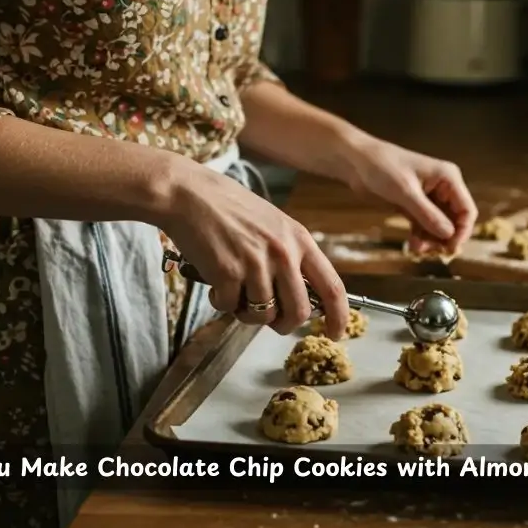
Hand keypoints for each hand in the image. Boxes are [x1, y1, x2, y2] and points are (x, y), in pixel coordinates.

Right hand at [160, 164, 348, 338]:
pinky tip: (215, 284)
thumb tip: (301, 294)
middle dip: (285, 324)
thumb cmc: (229, 207)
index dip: (338, 317)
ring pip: (264, 315)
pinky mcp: (228, 273)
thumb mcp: (274, 224)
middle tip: (271, 320)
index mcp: (300, 240)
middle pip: (299, 311)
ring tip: (235, 292)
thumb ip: (290, 256)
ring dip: (247, 312)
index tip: (336, 333)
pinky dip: (222, 303)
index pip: (333, 287)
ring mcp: (256, 264)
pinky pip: (231, 308)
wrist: (188, 194)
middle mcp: (283, 253)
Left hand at [343, 137, 477, 254]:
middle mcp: (442, 188)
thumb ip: (427, 214)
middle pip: (455, 220)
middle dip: (445, 238)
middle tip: (431, 252)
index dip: (462, 231)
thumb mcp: (405, 192)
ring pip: (440, 226)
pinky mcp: (414, 206)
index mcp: (448, 178)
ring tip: (417, 249)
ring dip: (432, 240)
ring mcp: (429, 198)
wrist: (356, 162)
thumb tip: (449, 235)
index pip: (466, 209)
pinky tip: (413, 245)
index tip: (450, 248)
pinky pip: (425, 226)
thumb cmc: (382, 167)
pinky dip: (421, 237)